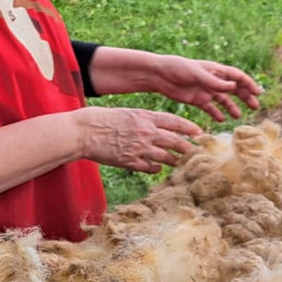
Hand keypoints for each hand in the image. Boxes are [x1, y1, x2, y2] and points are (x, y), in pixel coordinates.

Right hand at [75, 107, 203, 173]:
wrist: (82, 131)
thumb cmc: (102, 119)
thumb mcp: (128, 113)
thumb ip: (145, 119)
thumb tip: (160, 126)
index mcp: (146, 117)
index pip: (175, 122)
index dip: (190, 128)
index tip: (199, 133)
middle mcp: (146, 133)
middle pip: (175, 141)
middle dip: (187, 147)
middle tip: (193, 151)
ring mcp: (139, 148)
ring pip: (166, 157)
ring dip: (174, 160)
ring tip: (178, 161)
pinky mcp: (130, 162)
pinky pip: (150, 167)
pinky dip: (156, 168)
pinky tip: (158, 168)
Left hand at [150, 55, 262, 121]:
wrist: (159, 75)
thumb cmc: (178, 69)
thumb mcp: (198, 74)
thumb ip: (216, 82)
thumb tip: (234, 86)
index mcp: (217, 71)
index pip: (238, 77)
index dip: (249, 84)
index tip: (258, 93)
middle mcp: (214, 81)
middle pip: (234, 89)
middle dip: (245, 97)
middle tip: (255, 106)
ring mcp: (206, 91)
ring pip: (224, 100)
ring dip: (232, 107)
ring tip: (238, 116)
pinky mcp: (197, 100)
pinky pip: (210, 108)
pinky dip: (216, 113)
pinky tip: (221, 120)